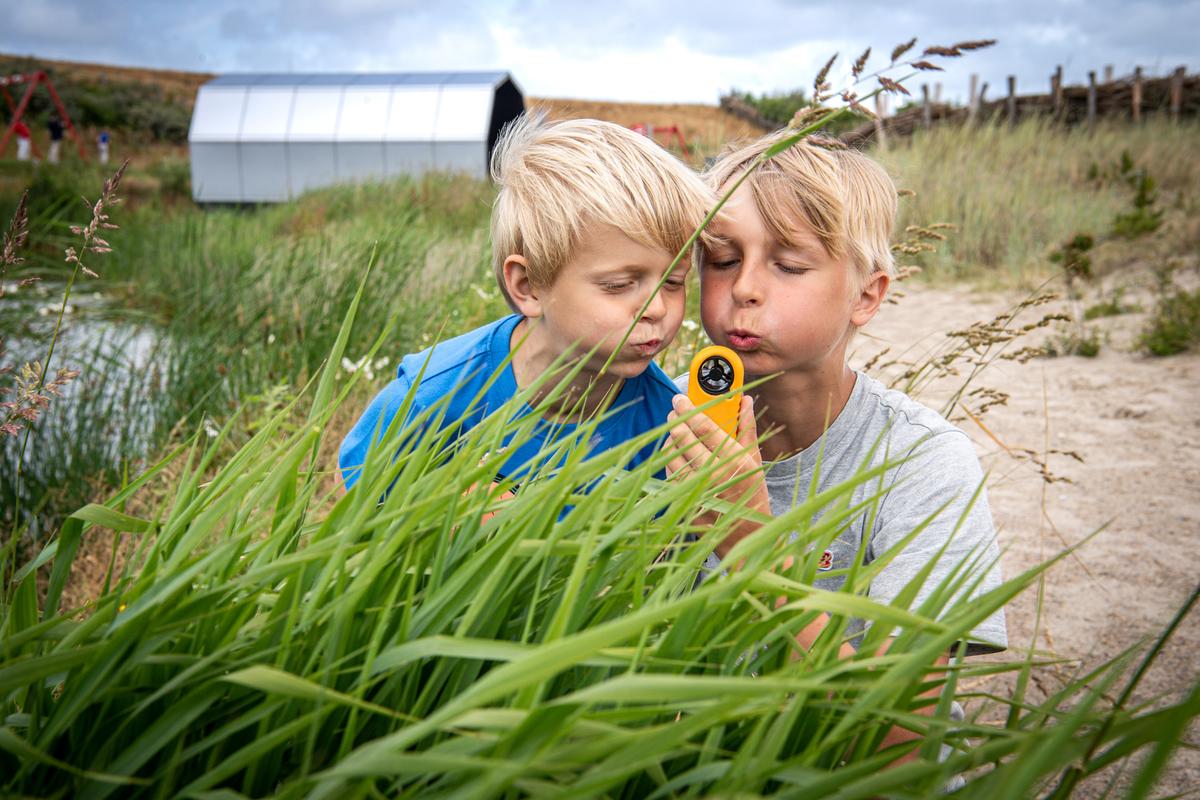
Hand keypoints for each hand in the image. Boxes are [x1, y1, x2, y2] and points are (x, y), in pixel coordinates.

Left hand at [665, 394, 769, 557]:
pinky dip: (670, 459)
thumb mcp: (754, 461)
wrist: (745, 537)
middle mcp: (713, 475)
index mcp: (735, 462)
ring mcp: (696, 490)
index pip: (705, 428)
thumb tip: (745, 400)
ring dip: (671, 439)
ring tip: (675, 430)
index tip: (680, 398)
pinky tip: (676, 453)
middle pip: (684, 438)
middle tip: (674, 411)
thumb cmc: (753, 496)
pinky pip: (670, 473)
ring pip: (672, 454)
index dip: (689, 409)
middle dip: (675, 420)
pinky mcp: (684, 501)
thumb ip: (747, 429)